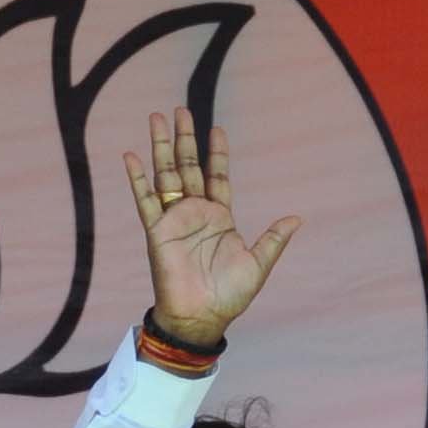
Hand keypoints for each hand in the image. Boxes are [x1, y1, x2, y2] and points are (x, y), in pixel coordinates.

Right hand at [122, 109, 299, 346]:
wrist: (202, 318)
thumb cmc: (230, 296)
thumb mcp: (259, 264)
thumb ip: (274, 239)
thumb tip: (296, 217)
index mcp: (220, 217)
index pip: (218, 176)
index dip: (217, 153)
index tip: (216, 129)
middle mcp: (195, 213)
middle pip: (188, 166)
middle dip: (185, 139)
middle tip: (180, 110)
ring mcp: (174, 220)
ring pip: (166, 175)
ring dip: (161, 147)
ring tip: (156, 118)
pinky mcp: (157, 232)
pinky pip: (145, 200)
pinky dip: (137, 178)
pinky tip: (131, 155)